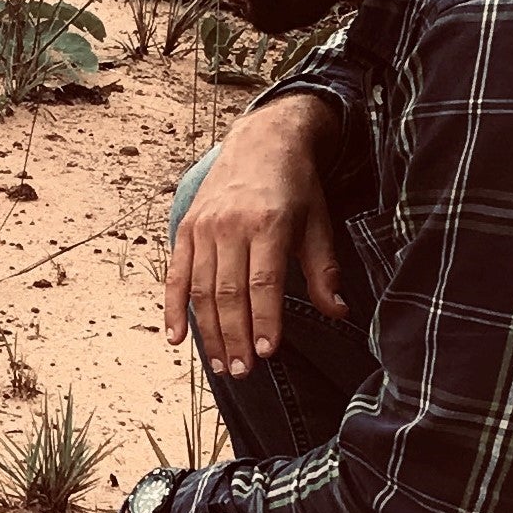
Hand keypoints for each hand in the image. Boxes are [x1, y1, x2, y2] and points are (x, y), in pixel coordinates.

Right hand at [165, 97, 346, 377]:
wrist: (262, 141)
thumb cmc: (296, 187)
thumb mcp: (318, 223)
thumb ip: (324, 270)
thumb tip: (340, 312)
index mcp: (268, 223)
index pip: (263, 282)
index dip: (264, 319)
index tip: (267, 352)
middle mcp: (231, 225)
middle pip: (227, 292)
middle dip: (235, 336)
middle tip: (243, 371)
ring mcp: (203, 227)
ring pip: (201, 289)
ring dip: (209, 331)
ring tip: (221, 364)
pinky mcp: (186, 228)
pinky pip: (176, 275)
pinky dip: (173, 308)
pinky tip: (176, 338)